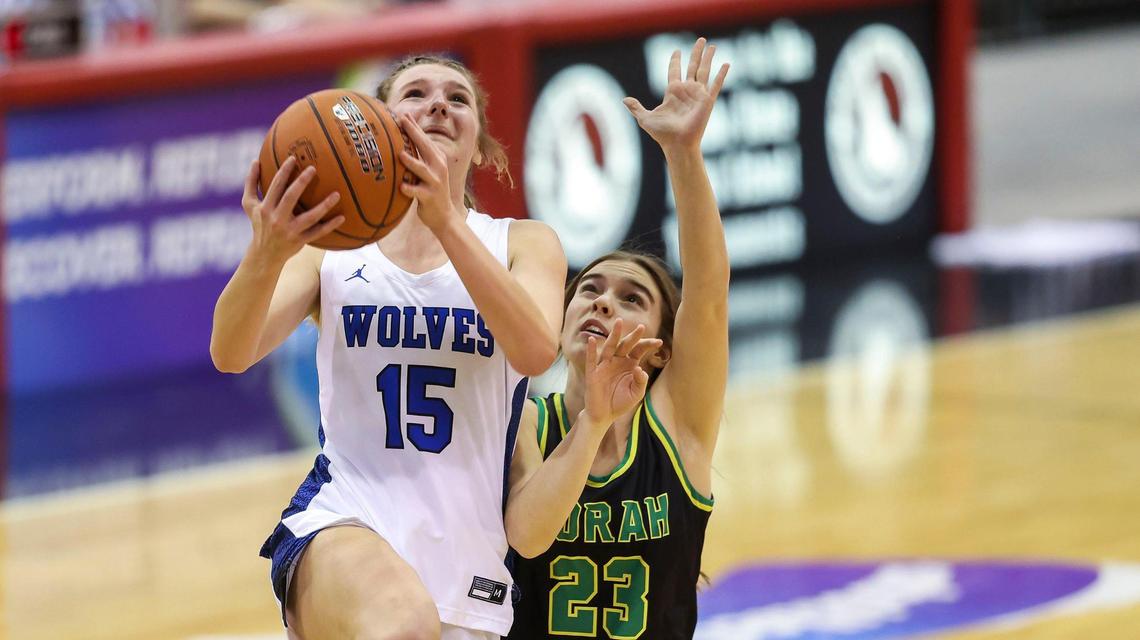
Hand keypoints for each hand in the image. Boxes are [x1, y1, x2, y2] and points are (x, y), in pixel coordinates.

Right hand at [241, 157, 342, 264]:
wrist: (264, 254)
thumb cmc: (259, 224)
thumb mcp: (249, 205)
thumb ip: (251, 183)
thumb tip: (256, 161)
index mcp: (266, 208)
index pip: (275, 186)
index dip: (283, 172)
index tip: (293, 158)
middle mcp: (277, 219)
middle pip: (290, 197)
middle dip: (301, 182)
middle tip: (313, 168)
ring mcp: (290, 231)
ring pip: (309, 217)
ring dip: (324, 206)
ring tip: (337, 194)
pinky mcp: (300, 241)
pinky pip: (317, 233)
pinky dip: (329, 226)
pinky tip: (342, 217)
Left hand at [398, 114, 456, 233]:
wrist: (444, 216)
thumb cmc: (430, 191)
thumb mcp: (427, 173)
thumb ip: (418, 159)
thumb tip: (399, 145)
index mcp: (437, 159)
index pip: (424, 140)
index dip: (413, 127)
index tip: (402, 114)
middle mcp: (438, 167)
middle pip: (425, 147)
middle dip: (413, 133)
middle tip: (401, 121)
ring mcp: (435, 182)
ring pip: (422, 169)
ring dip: (411, 161)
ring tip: (400, 154)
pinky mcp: (430, 197)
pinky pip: (418, 192)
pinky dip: (410, 189)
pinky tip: (401, 187)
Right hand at [583, 318, 663, 428]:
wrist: (604, 415)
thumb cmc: (621, 402)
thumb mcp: (636, 393)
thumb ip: (640, 382)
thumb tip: (639, 368)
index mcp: (629, 364)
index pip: (639, 350)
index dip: (648, 345)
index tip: (659, 342)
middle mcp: (617, 361)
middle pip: (626, 345)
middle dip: (633, 336)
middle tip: (642, 327)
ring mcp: (604, 366)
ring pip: (609, 347)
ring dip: (613, 335)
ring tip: (618, 322)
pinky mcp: (593, 374)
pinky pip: (591, 360)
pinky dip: (591, 350)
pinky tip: (592, 340)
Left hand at [622, 37, 728, 154]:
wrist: (677, 144)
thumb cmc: (662, 134)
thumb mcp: (645, 118)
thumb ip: (636, 107)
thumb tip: (624, 100)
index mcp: (673, 92)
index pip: (674, 71)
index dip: (675, 61)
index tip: (677, 51)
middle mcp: (687, 91)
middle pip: (692, 66)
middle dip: (696, 53)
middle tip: (700, 40)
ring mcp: (698, 95)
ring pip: (704, 71)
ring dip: (708, 58)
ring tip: (712, 45)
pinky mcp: (707, 101)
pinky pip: (716, 85)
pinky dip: (722, 74)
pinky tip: (727, 64)